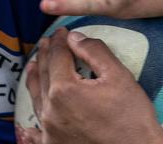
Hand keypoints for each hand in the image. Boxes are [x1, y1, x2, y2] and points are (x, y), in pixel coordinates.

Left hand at [20, 29, 162, 143]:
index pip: (57, 57)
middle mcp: (50, 110)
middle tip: (47, 42)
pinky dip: (33, 117)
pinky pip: (36, 130)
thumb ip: (94, 51)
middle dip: (45, 55)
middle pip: (44, 75)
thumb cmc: (131, 116)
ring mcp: (49, 130)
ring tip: (34, 66)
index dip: (59, 41)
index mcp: (64, 90)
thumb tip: (74, 38)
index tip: (62, 32)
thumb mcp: (118, 76)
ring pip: (36, 98)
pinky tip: (30, 114)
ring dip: (35, 78)